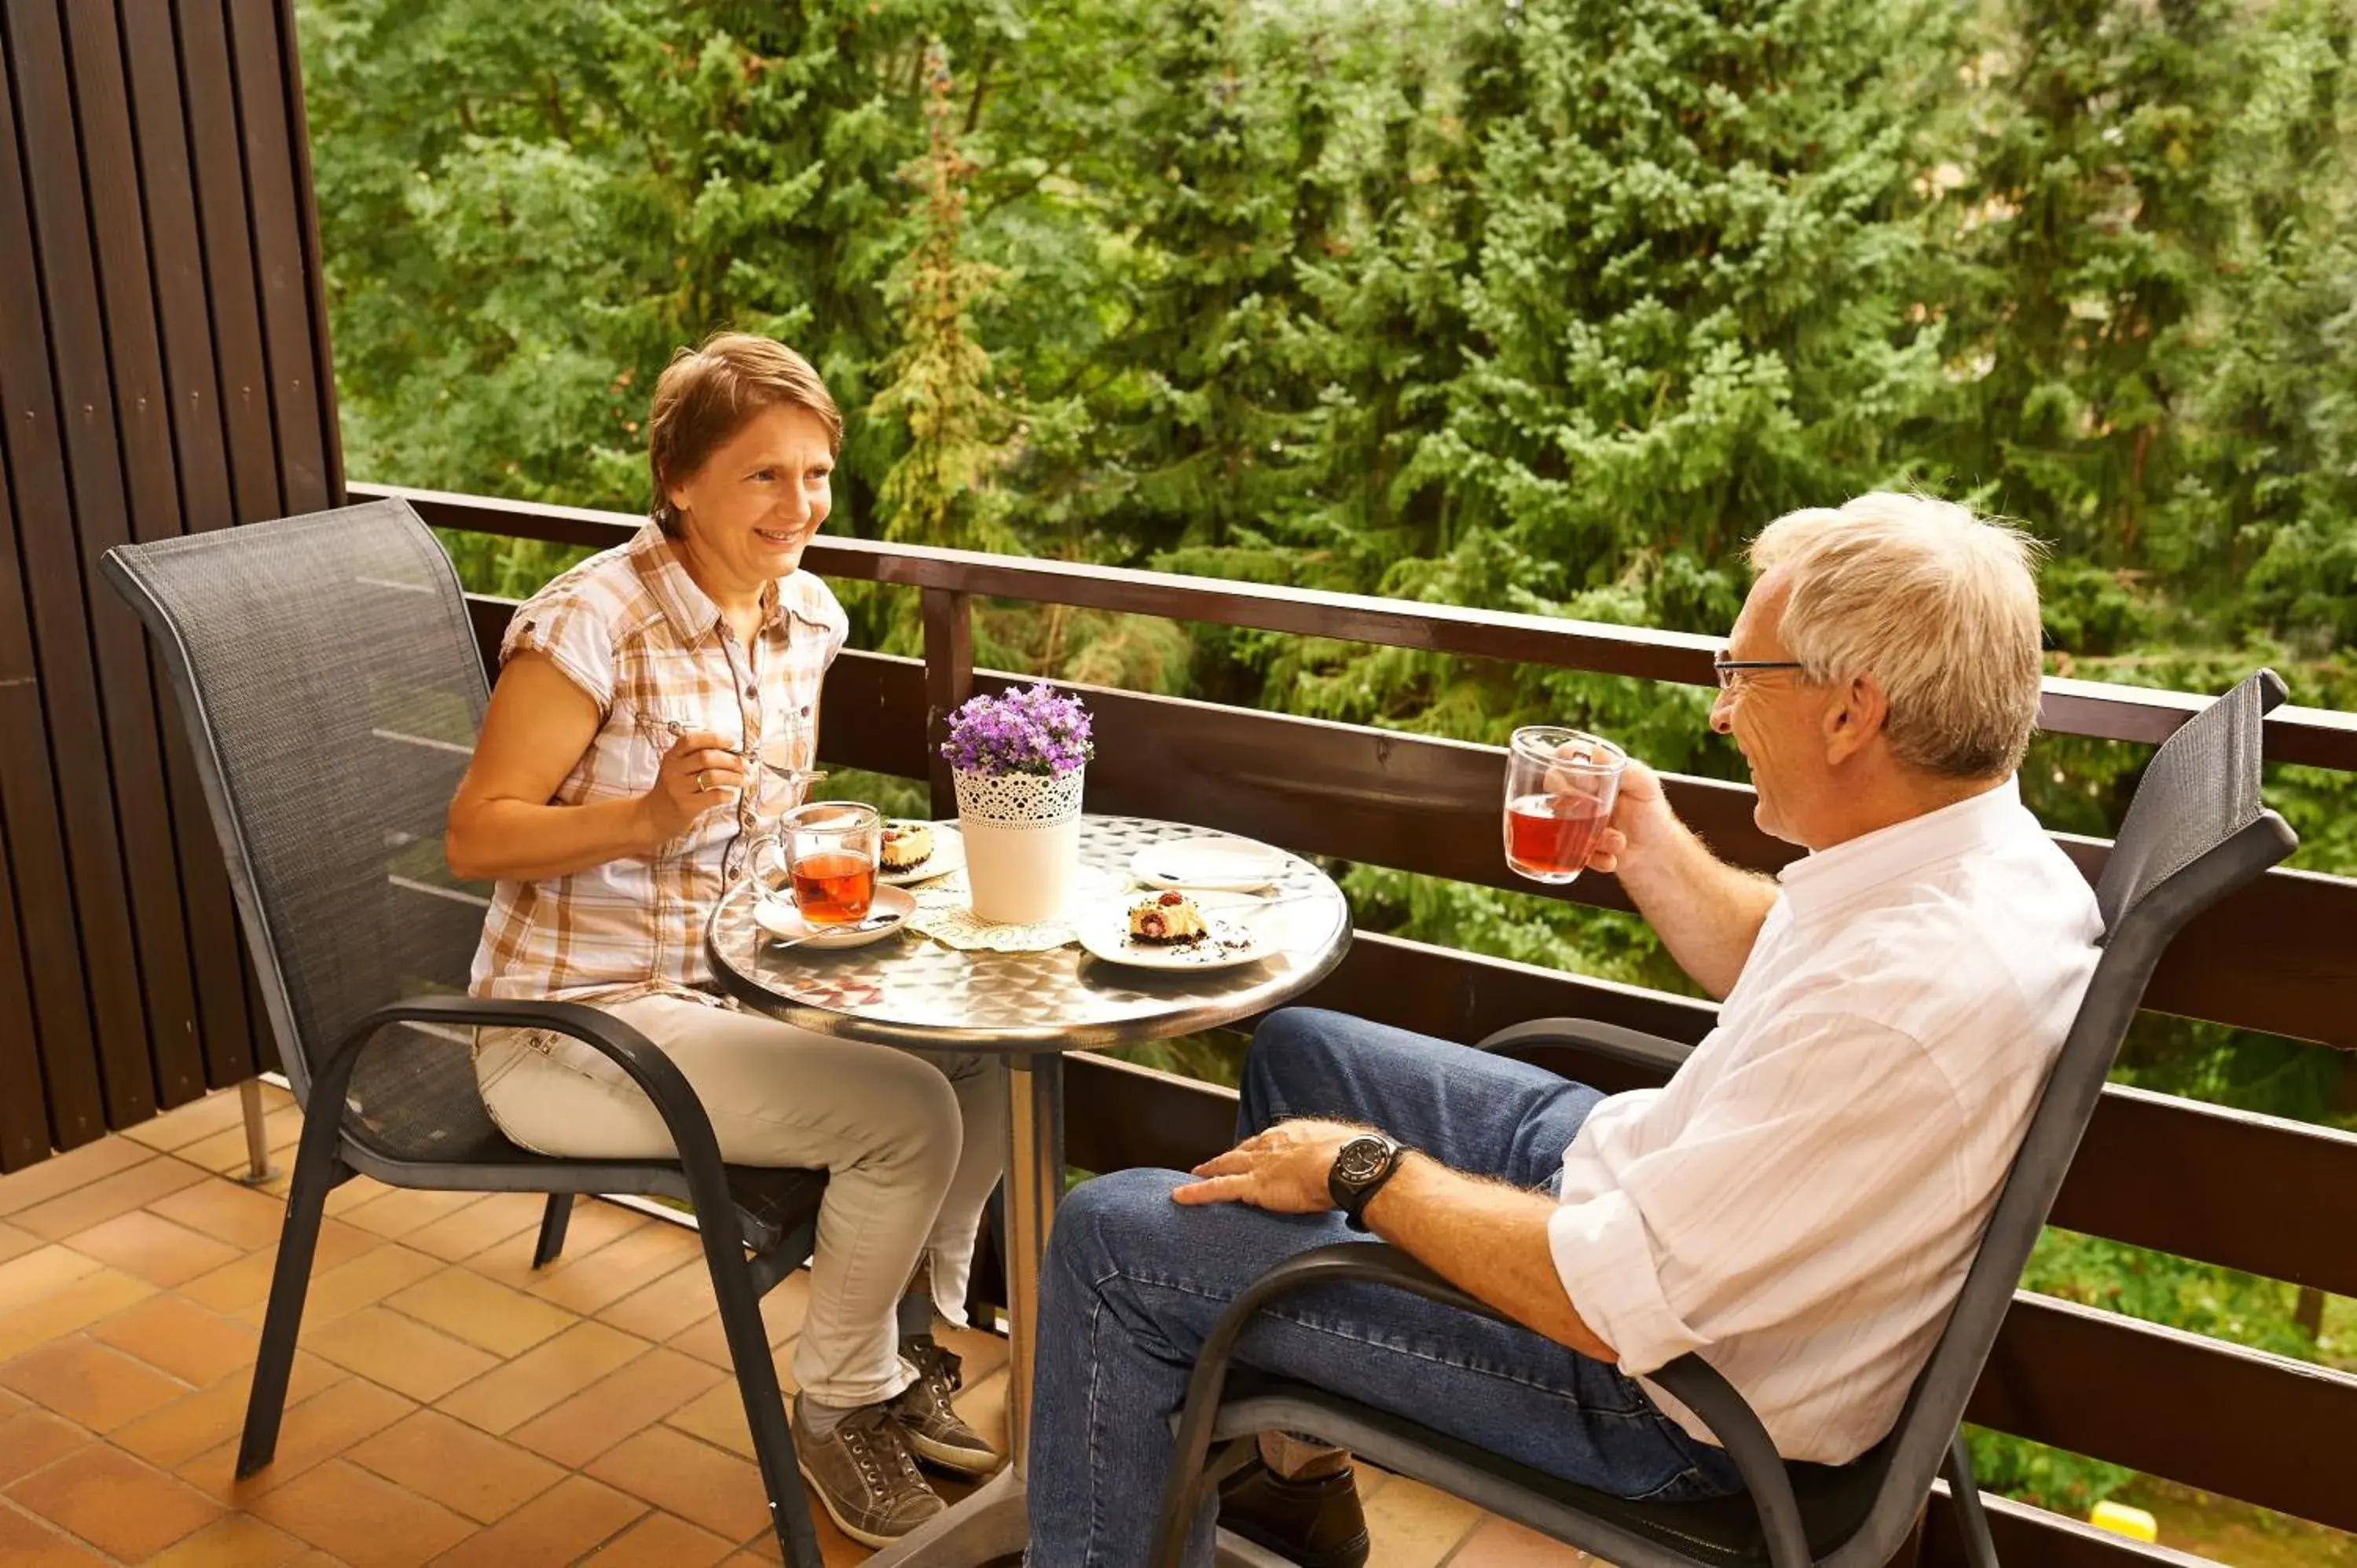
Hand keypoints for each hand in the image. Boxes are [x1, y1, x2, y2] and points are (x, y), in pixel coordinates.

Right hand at [641, 728, 744, 843]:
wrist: (652, 817)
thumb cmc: (673, 789)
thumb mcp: (677, 767)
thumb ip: (696, 756)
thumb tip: (732, 750)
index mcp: (672, 756)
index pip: (691, 740)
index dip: (713, 738)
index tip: (732, 742)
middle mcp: (673, 770)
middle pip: (706, 757)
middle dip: (731, 760)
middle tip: (745, 766)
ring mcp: (679, 788)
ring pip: (712, 777)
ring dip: (734, 777)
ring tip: (744, 780)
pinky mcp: (686, 806)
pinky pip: (713, 797)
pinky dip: (727, 794)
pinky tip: (730, 795)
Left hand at [1172, 1117, 1368, 1212]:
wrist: (1348, 1165)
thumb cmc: (1355, 1157)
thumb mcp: (1347, 1150)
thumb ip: (1342, 1157)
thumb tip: (1357, 1163)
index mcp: (1294, 1135)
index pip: (1269, 1141)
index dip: (1258, 1149)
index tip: (1254, 1152)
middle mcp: (1272, 1145)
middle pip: (1244, 1150)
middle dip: (1229, 1156)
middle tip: (1215, 1161)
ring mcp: (1260, 1165)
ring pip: (1226, 1166)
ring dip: (1209, 1170)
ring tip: (1195, 1174)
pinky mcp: (1252, 1186)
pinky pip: (1217, 1189)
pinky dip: (1196, 1193)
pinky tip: (1179, 1196)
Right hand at [1552, 751, 1667, 875]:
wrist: (1654, 850)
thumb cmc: (1650, 810)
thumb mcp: (1646, 786)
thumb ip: (1626, 769)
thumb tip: (1597, 754)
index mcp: (1591, 770)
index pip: (1564, 755)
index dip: (1568, 767)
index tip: (1589, 785)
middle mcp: (1575, 790)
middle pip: (1552, 785)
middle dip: (1574, 806)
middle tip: (1601, 817)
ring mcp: (1571, 817)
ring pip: (1560, 822)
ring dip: (1592, 837)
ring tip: (1619, 842)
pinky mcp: (1571, 844)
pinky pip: (1569, 851)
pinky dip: (1594, 857)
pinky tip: (1612, 858)